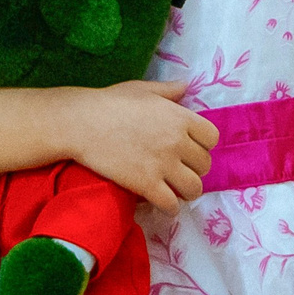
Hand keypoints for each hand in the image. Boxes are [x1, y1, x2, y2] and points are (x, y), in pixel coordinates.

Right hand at [70, 81, 217, 214]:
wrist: (82, 123)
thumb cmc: (110, 102)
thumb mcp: (143, 89)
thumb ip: (168, 90)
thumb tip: (186, 86)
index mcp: (180, 117)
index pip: (212, 138)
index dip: (203, 145)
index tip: (190, 148)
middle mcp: (178, 141)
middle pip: (205, 164)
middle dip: (195, 169)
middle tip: (181, 171)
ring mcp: (163, 165)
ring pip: (194, 188)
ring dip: (187, 191)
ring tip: (176, 190)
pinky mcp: (147, 185)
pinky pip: (171, 204)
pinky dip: (170, 208)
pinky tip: (163, 204)